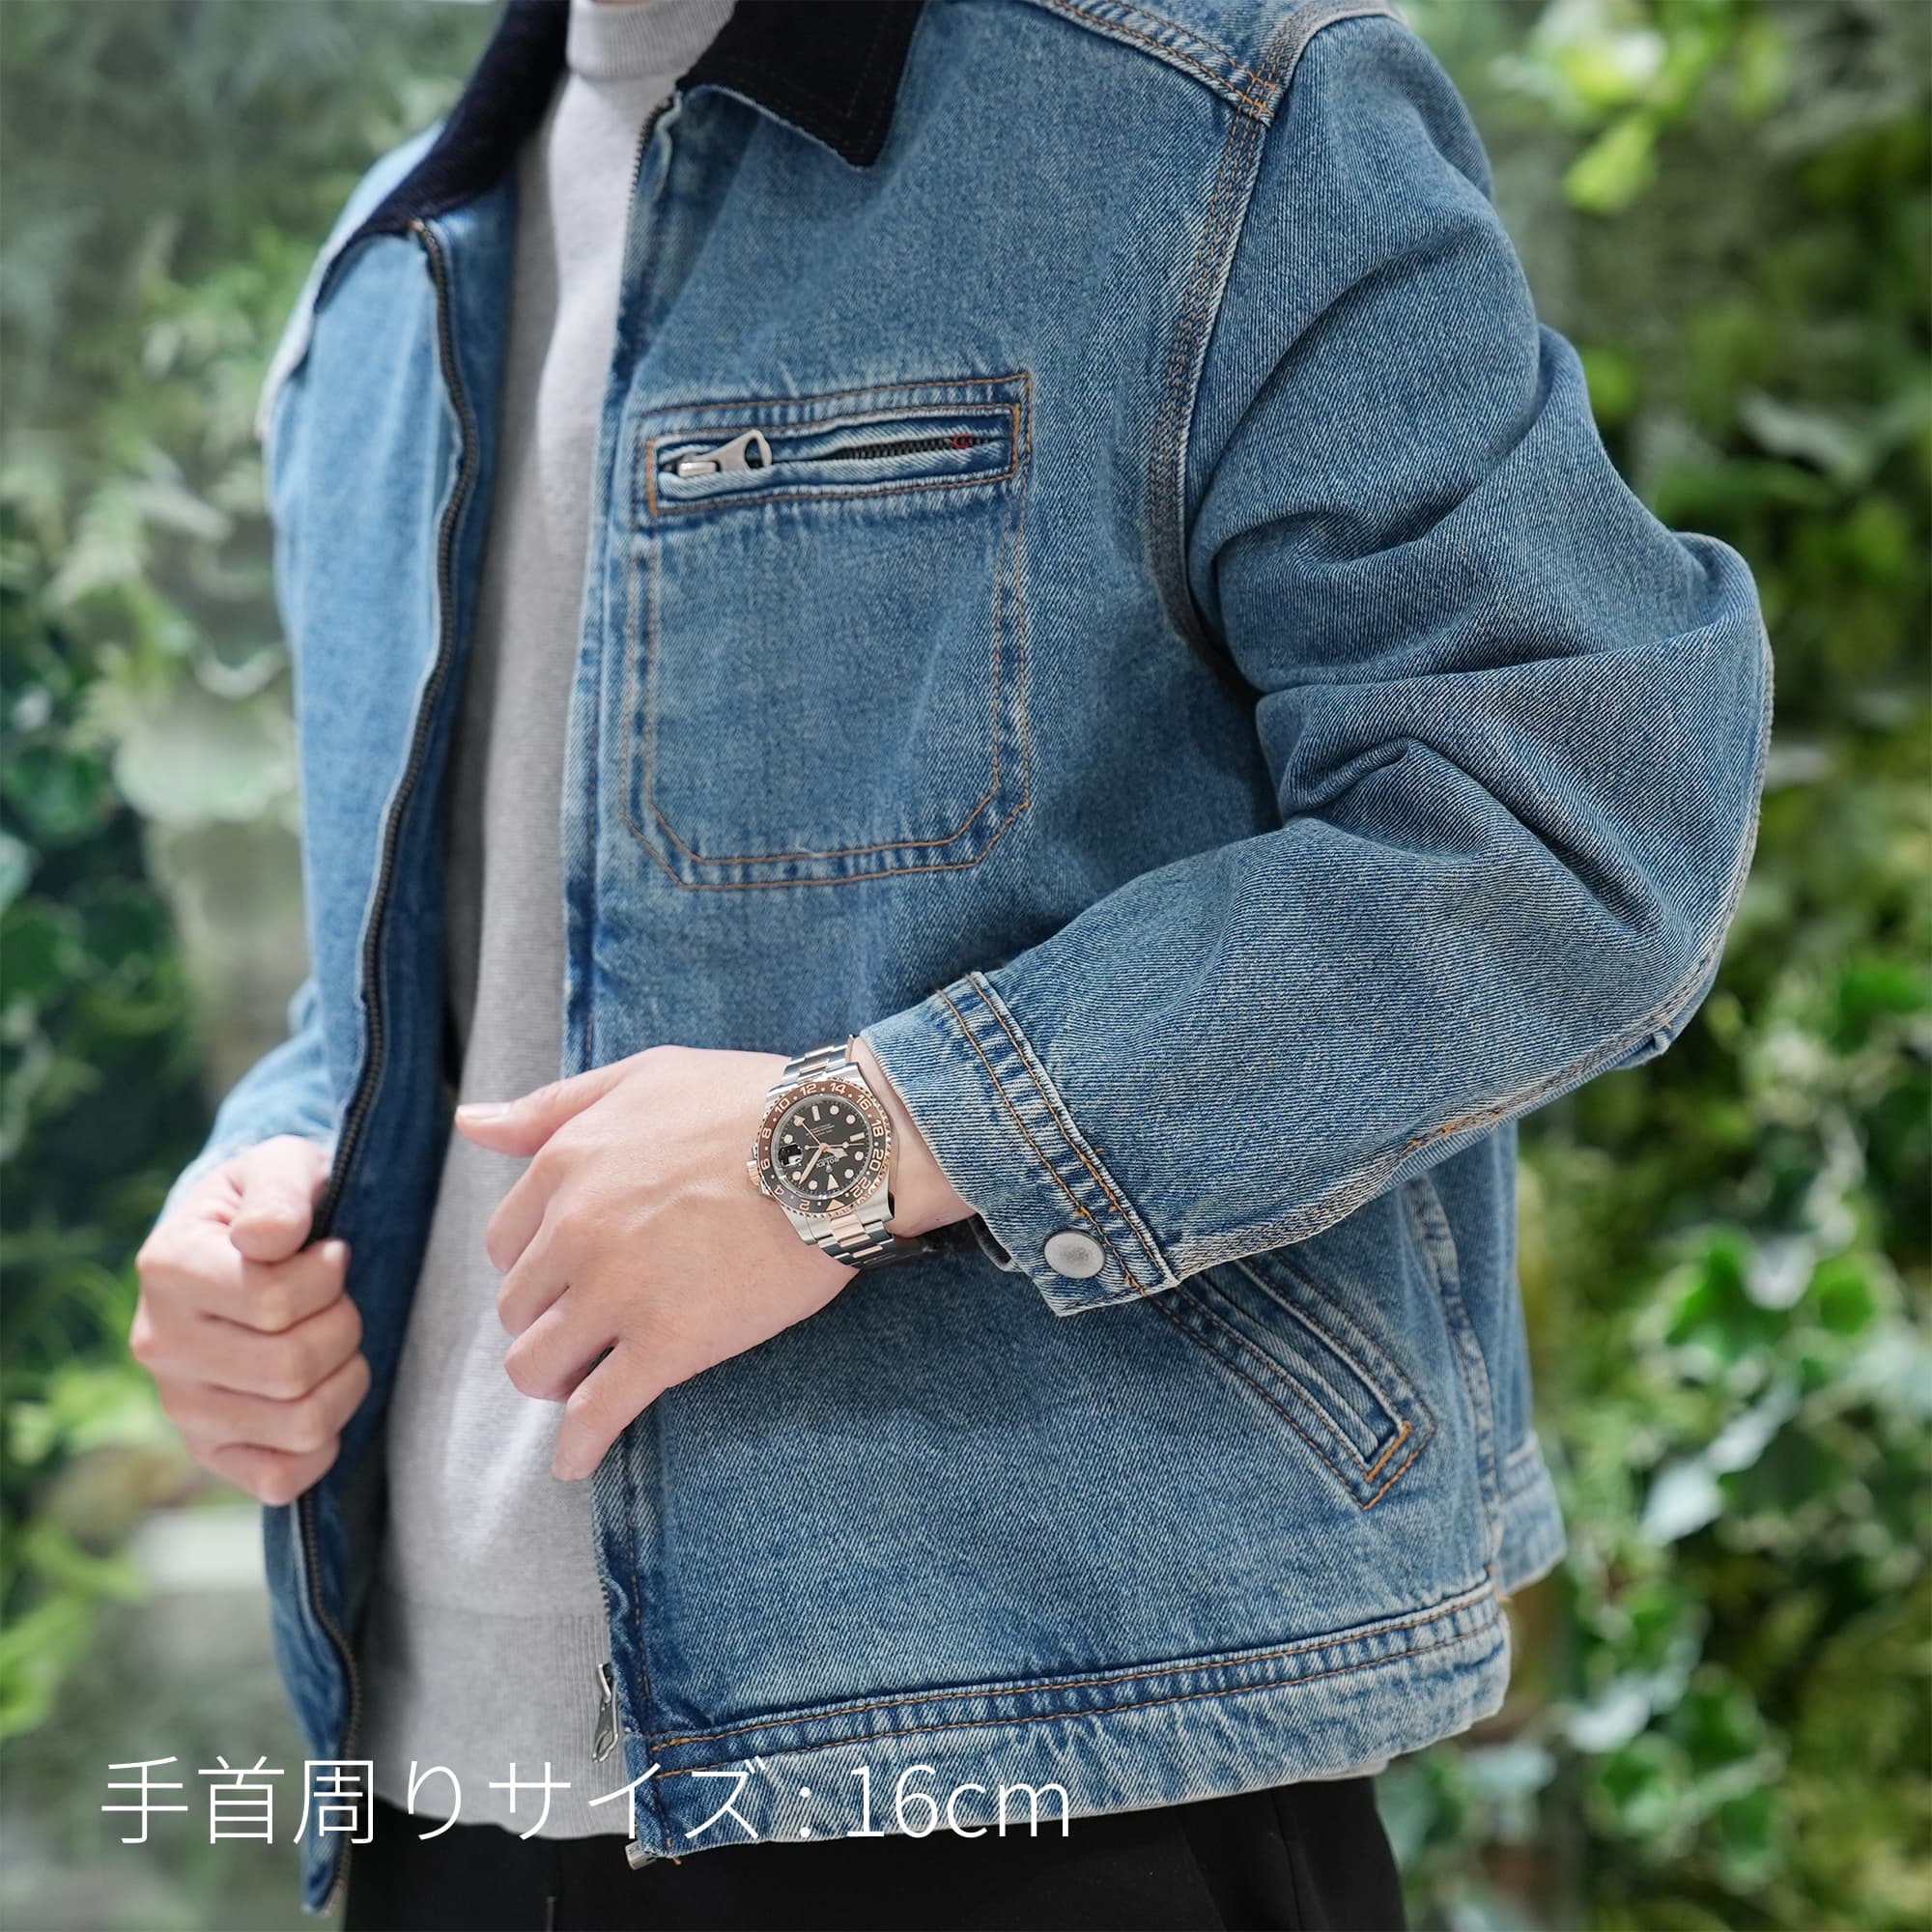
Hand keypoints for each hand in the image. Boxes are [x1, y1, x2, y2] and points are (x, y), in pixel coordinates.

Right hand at [132, 1136, 366, 1506]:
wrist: (254, 1245)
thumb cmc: (276, 1203)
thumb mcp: (282, 1165)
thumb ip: (281, 1187)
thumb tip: (268, 1238)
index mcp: (167, 1267)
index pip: (273, 1301)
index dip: (328, 1276)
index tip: (332, 1252)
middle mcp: (159, 1344)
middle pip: (292, 1367)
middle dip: (344, 1326)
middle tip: (341, 1300)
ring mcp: (181, 1407)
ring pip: (300, 1424)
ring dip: (346, 1379)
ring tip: (335, 1342)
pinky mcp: (210, 1453)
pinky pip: (281, 1480)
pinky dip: (323, 1443)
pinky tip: (323, 1393)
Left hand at [455, 1041, 970, 1480]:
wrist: (838, 1147)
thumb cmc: (750, 1101)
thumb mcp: (643, 1077)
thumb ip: (551, 1106)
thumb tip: (469, 1123)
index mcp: (566, 1164)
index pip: (505, 1243)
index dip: (536, 1267)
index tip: (568, 1280)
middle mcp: (575, 1229)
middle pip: (518, 1308)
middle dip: (548, 1323)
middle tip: (593, 1330)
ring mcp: (618, 1290)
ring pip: (537, 1366)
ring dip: (557, 1381)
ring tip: (589, 1384)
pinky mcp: (668, 1342)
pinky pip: (596, 1412)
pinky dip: (580, 1445)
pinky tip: (580, 1459)